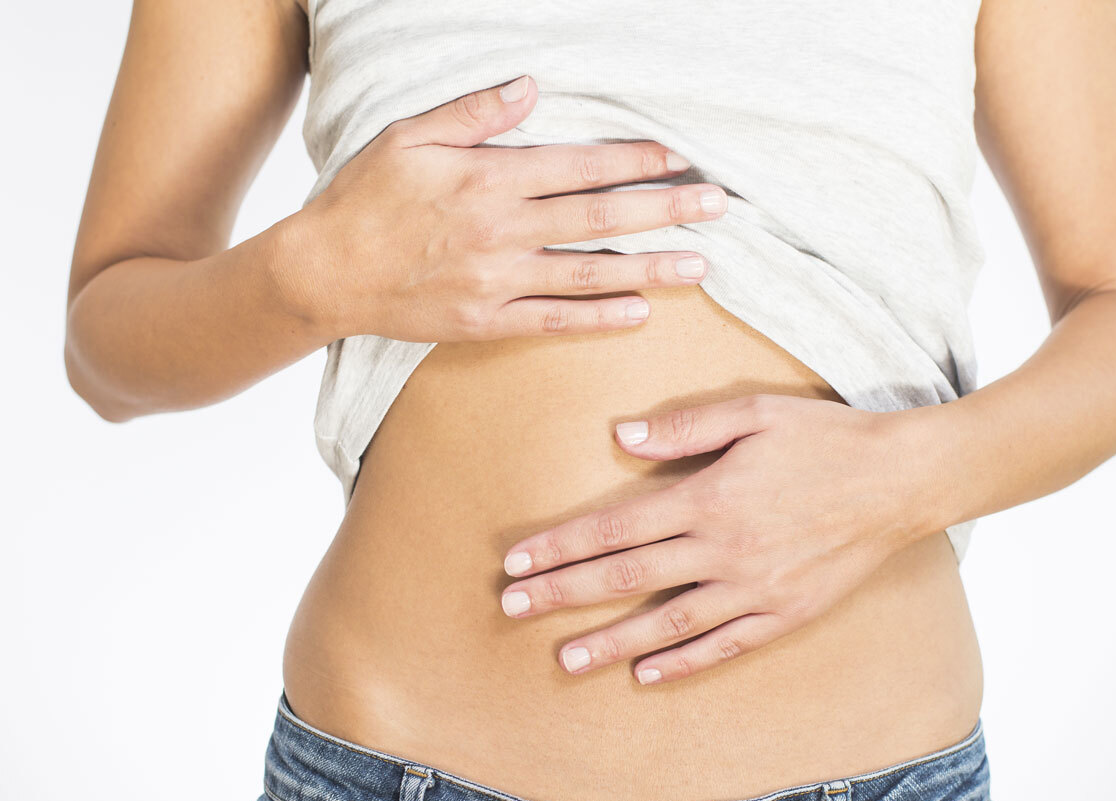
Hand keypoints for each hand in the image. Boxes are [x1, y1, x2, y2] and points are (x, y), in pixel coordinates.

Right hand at [285, 74, 728, 342]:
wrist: (323, 273)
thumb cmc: (364, 198)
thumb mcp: (408, 137)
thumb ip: (472, 115)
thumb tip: (530, 87)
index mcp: (487, 180)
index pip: (578, 167)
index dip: (633, 160)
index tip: (677, 158)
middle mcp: (501, 232)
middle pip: (598, 220)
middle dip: (663, 210)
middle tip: (717, 206)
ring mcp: (497, 282)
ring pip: (587, 274)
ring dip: (649, 268)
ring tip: (700, 263)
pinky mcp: (486, 322)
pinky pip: (553, 322)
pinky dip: (598, 318)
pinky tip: (639, 314)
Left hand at [497, 394, 930, 683]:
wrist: (903, 480)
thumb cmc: (827, 438)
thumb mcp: (756, 413)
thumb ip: (686, 425)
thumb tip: (623, 437)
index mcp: (710, 497)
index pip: (616, 527)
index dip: (561, 545)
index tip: (517, 560)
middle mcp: (724, 550)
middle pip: (627, 578)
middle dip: (564, 593)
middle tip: (512, 608)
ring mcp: (755, 589)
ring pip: (667, 623)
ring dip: (611, 641)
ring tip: (564, 657)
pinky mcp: (785, 614)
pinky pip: (725, 645)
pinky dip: (683, 663)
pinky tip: (647, 675)